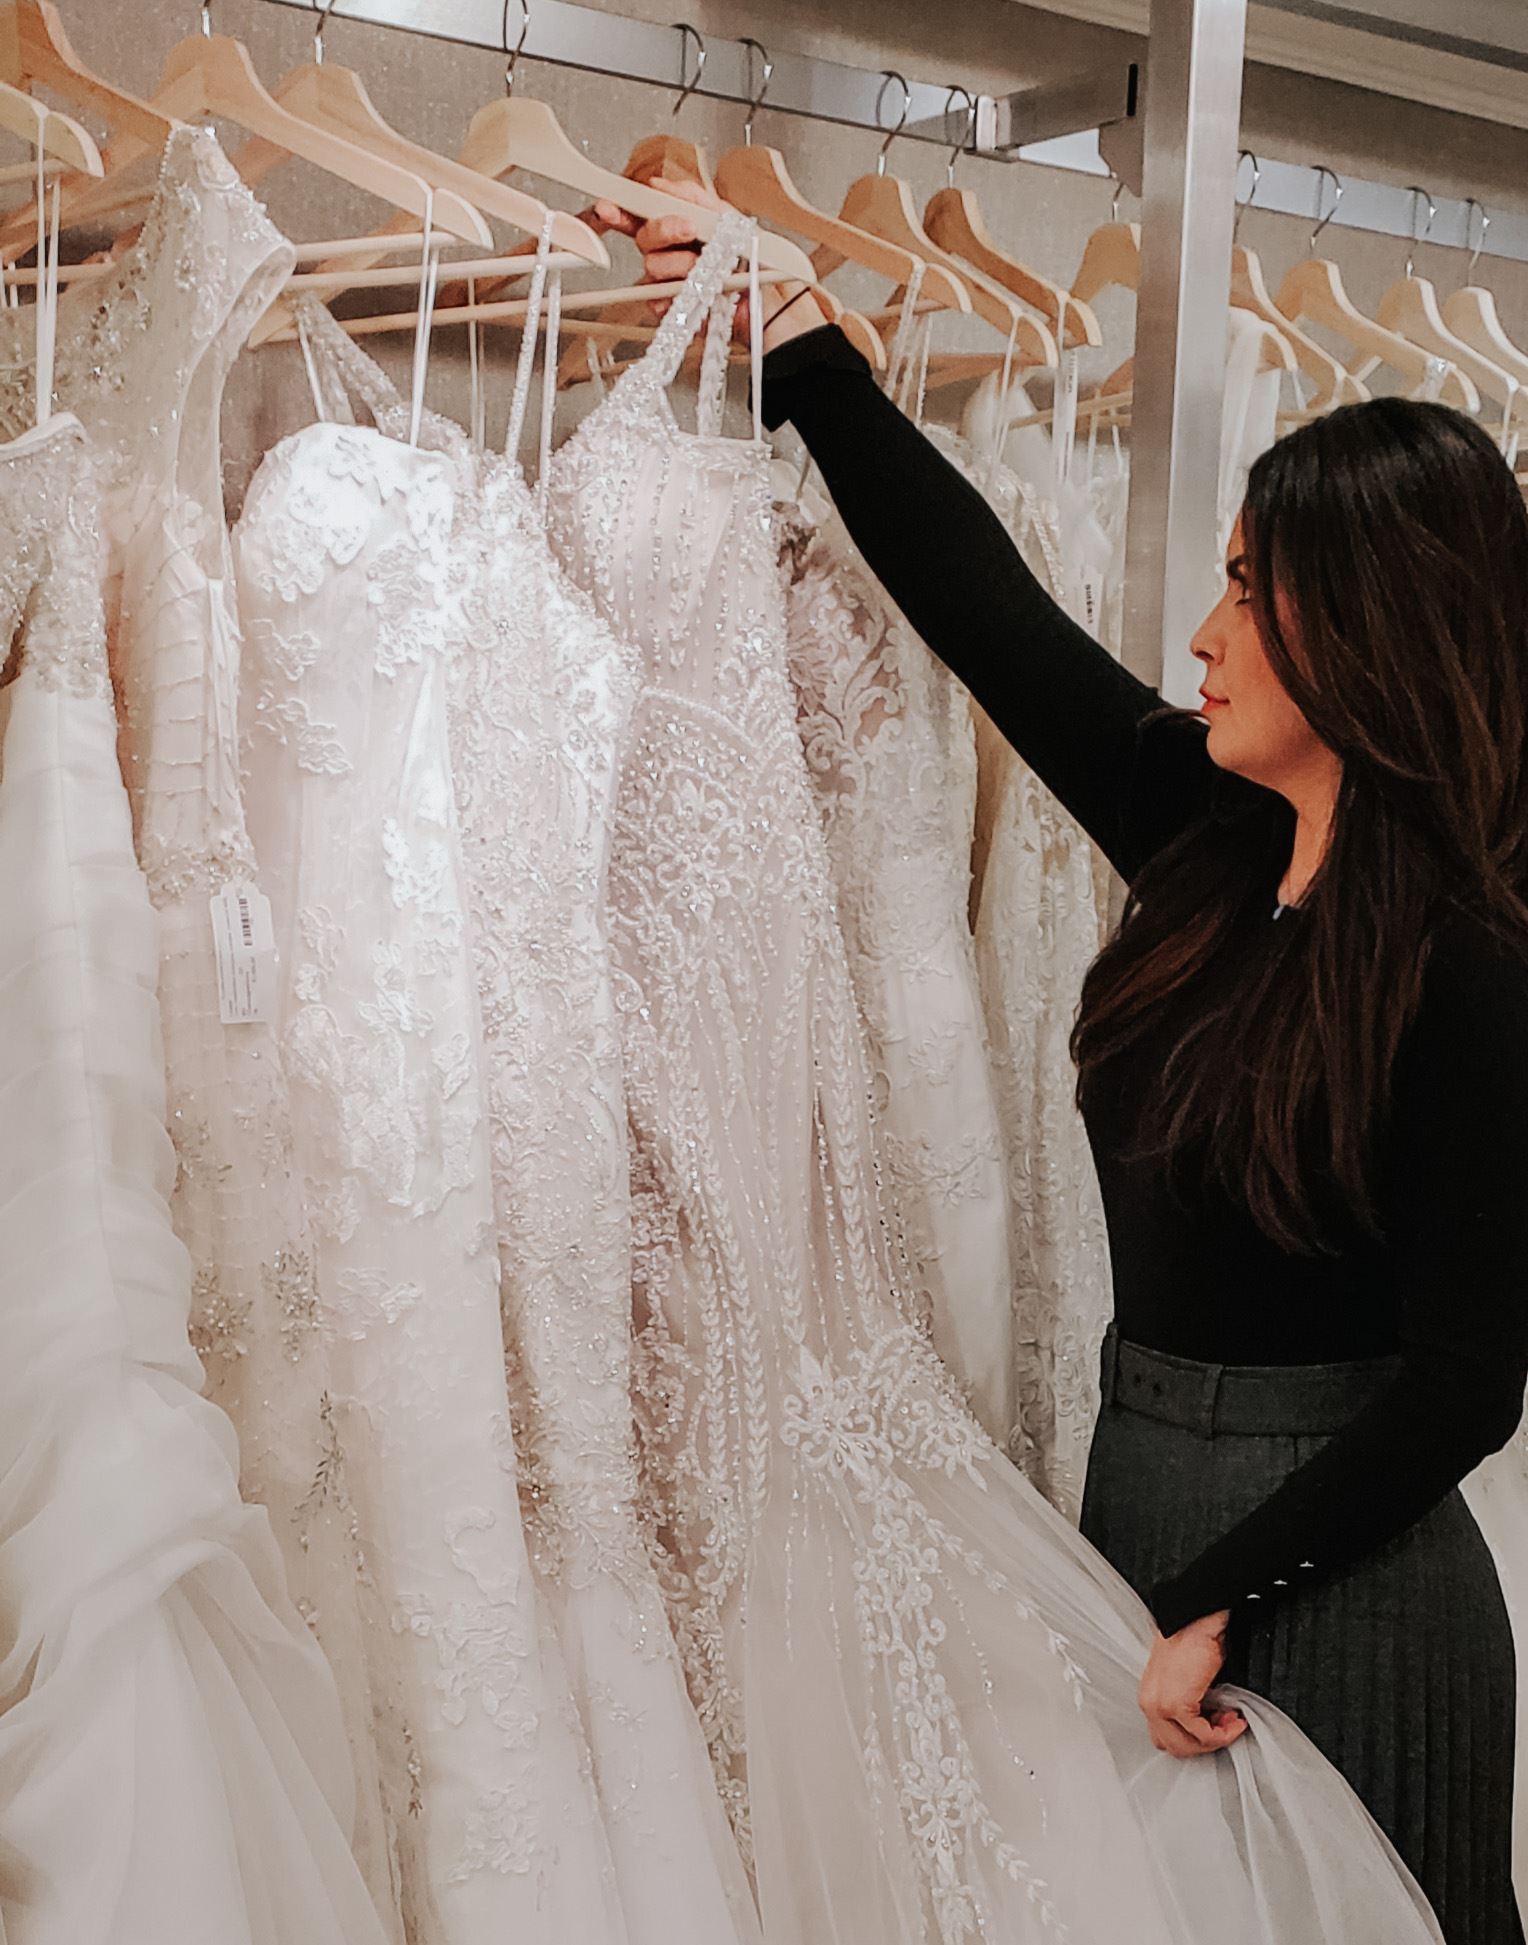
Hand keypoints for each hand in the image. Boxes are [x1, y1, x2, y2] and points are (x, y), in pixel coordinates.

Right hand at [585, 176, 821, 350]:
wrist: (771, 304)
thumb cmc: (756, 265)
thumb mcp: (729, 218)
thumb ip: (693, 199)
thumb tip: (661, 186)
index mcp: (681, 228)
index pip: (643, 214)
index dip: (623, 209)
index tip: (610, 205)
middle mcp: (673, 253)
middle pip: (644, 236)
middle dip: (665, 229)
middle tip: (689, 231)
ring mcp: (671, 282)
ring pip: (652, 266)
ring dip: (681, 265)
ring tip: (707, 269)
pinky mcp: (674, 309)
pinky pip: (657, 300)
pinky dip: (677, 295)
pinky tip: (696, 293)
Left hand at [1138, 1611, 1247, 1757]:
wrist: (1197, 1620)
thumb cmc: (1194, 1641)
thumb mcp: (1187, 1680)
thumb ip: (1190, 1707)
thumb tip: (1210, 1725)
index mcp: (1150, 1696)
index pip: (1167, 1738)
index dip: (1196, 1738)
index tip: (1217, 1726)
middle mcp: (1149, 1703)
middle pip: (1176, 1746)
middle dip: (1207, 1743)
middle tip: (1227, 1726)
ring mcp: (1158, 1705)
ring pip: (1187, 1746)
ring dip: (1216, 1739)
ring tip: (1232, 1721)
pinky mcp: (1174, 1704)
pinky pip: (1203, 1735)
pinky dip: (1223, 1733)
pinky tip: (1233, 1719)